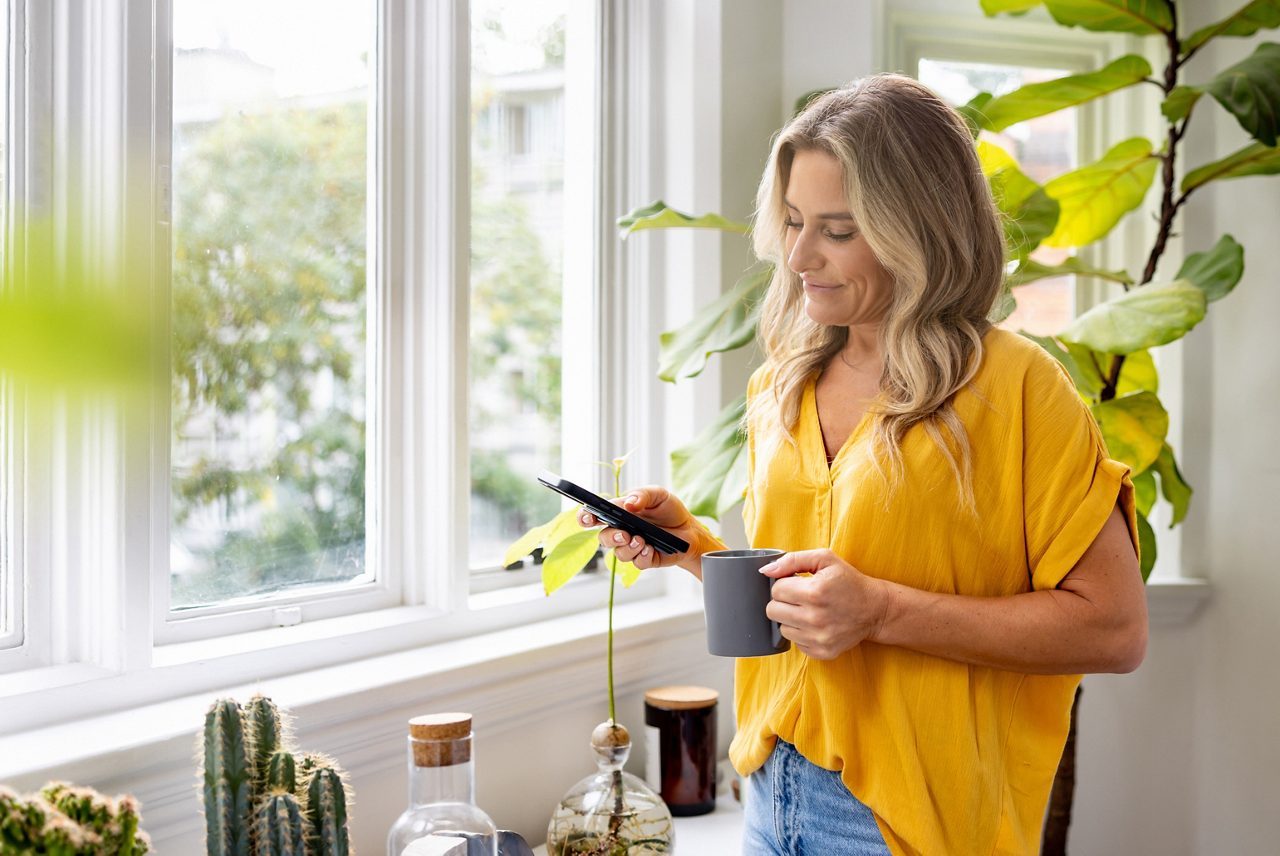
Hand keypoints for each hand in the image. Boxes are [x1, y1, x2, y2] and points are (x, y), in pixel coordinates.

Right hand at [577, 486, 707, 573]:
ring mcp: (632, 547)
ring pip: (618, 553)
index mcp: (619, 513)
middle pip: (603, 538)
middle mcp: (622, 531)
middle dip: (611, 537)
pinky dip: (643, 556)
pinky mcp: (644, 559)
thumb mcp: (658, 495)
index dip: (585, 517)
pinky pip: (637, 562)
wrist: (689, 529)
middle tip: (625, 534)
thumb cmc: (669, 510)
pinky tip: (651, 548)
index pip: (595, 516)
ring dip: (629, 548)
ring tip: (642, 540)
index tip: (587, 518)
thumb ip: (642, 495)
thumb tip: (629, 503)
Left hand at [760, 549, 890, 659]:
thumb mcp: (825, 559)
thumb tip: (765, 570)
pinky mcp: (822, 652)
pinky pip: (795, 644)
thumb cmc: (848, 581)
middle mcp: (815, 618)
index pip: (776, 589)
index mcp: (814, 592)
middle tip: (800, 598)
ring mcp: (819, 638)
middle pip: (772, 611)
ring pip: (781, 629)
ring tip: (809, 611)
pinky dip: (802, 634)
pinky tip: (816, 625)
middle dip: (783, 602)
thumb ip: (792, 560)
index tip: (797, 584)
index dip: (785, 584)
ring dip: (791, 619)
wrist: (875, 609)